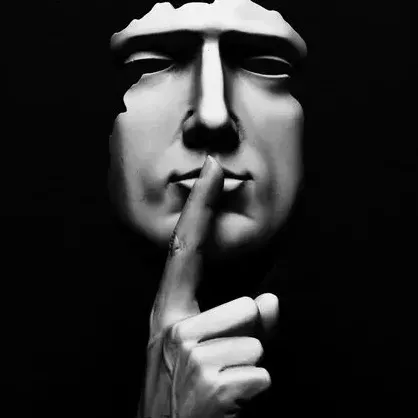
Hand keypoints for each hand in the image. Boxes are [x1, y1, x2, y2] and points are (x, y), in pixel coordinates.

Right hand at [139, 156, 278, 417]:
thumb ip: (245, 323)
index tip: (215, 168)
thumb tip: (271, 300)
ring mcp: (189, 354)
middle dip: (247, 339)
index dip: (201, 206)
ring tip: (221, 385)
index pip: (186, 248)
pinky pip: (262, 373)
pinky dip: (253, 392)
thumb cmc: (185, 394)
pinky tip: (226, 404)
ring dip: (248, 366)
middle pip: (249, 306)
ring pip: (257, 340)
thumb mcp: (204, 352)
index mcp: (169, 312)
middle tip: (221, 368)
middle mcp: (174, 326)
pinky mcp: (211, 381)